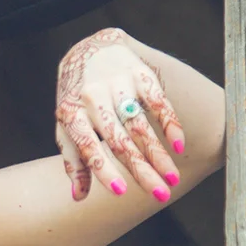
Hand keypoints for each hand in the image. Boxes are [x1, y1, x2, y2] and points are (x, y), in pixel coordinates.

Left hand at [55, 28, 184, 202]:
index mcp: (71, 112)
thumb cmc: (77, 98)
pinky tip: (179, 146)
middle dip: (142, 170)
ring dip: (158, 154)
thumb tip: (78, 197)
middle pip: (120, 141)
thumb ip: (74, 160)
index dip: (104, 170)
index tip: (121, 192)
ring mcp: (117, 84)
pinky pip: (158, 101)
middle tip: (160, 195)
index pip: (88, 147)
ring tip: (172, 178)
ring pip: (141, 125)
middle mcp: (93, 97)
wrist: (89, 49)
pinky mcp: (139, 73)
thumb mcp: (67, 125)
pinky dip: (170, 124)